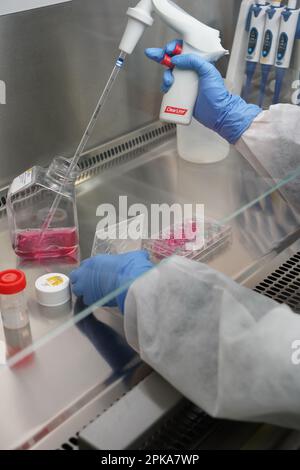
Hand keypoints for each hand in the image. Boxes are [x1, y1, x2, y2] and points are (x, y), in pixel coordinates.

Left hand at [70, 251, 153, 313]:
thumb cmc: (131, 266)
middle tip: (90, 284)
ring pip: (77, 289)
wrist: (129, 281)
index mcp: (95, 260)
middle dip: (81, 280)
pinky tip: (99, 300)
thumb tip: (142, 257)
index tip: (96, 273)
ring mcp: (85, 286)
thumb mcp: (134, 256)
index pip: (84, 265)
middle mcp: (86, 272)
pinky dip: (91, 300)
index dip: (89, 270)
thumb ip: (134, 257)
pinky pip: (86, 300)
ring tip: (93, 293)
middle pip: (76, 276)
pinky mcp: (89, 298)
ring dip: (83, 291)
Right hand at [145, 40, 261, 143]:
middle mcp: (191, 71)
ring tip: (169, 82)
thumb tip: (177, 59)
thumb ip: (194, 61)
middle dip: (162, 57)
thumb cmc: (217, 93)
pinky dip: (165, 87)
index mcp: (198, 63)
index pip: (184, 50)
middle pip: (173, 61)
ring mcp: (185, 83)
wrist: (217, 113)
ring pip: (169, 74)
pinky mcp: (181, 95)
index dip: (174, 47)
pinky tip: (167, 89)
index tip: (168, 50)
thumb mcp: (208, 71)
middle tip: (153, 54)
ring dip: (165, 76)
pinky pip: (170, 88)